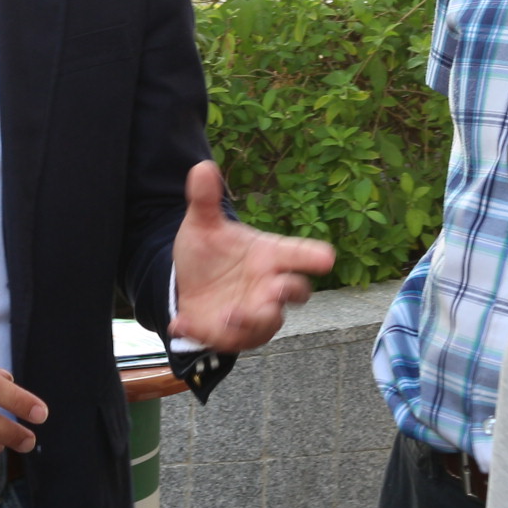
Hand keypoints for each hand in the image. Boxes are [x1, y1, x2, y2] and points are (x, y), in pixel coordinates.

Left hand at [170, 161, 334, 349]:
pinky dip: (203, 332)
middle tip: (276, 288)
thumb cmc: (210, 251)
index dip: (313, 256)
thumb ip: (204, 200)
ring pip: (266, 323)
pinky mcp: (231, 335)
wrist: (189, 283)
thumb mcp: (202, 225)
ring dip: (251, 321)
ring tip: (230, 315)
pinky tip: (180, 322)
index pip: (298, 254)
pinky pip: (225, 340)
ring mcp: (253, 314)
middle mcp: (269, 286)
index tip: (327, 257)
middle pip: (295, 292)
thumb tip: (201, 166)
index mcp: (269, 256)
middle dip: (290, 292)